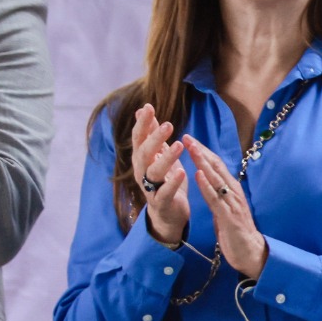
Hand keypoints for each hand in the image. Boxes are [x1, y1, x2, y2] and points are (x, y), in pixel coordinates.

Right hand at [131, 103, 190, 245]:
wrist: (167, 213)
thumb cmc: (164, 180)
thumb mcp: (159, 155)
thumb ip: (152, 135)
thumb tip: (143, 110)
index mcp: (142, 159)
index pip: (139, 138)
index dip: (142, 123)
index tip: (149, 107)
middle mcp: (141, 172)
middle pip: (144, 153)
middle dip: (154, 138)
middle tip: (168, 124)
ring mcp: (149, 188)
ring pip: (154, 172)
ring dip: (166, 157)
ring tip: (179, 145)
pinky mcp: (161, 202)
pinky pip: (165, 192)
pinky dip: (172, 183)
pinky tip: (182, 172)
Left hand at [181, 136, 265, 280]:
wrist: (251, 254)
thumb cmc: (237, 232)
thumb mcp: (225, 210)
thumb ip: (218, 196)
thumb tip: (208, 184)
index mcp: (231, 190)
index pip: (216, 166)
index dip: (203, 152)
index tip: (190, 139)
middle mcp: (233, 192)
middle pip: (216, 167)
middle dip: (201, 151)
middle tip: (187, 136)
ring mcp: (232, 204)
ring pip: (216, 179)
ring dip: (202, 163)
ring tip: (191, 149)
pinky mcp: (229, 217)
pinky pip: (216, 199)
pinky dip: (206, 186)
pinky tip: (198, 175)